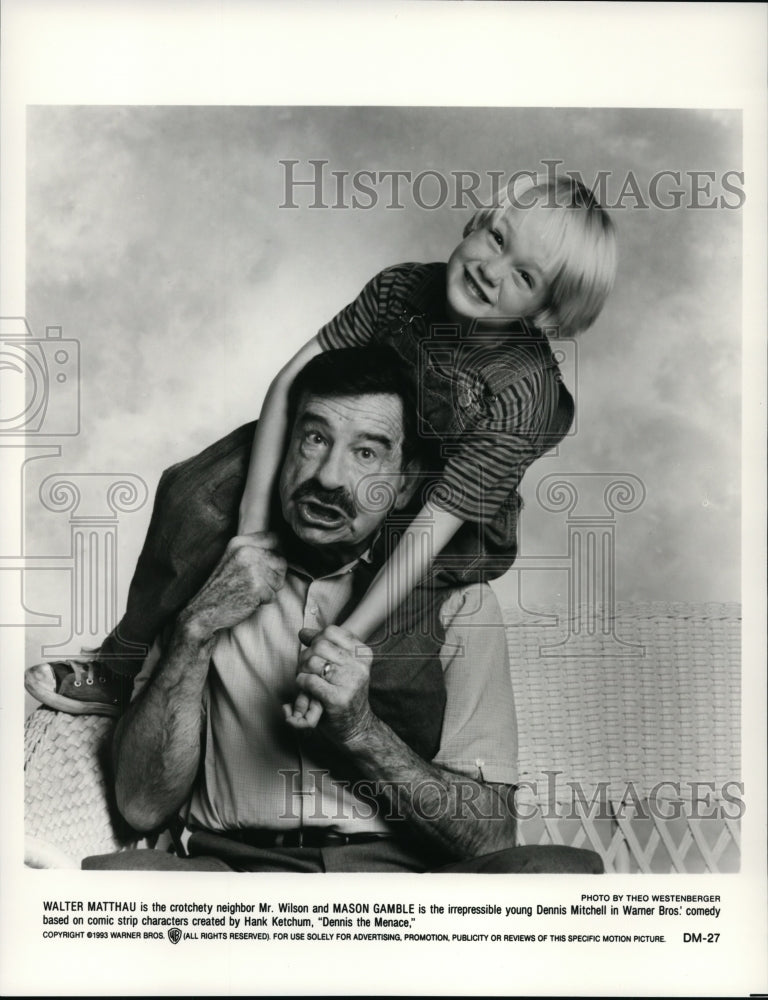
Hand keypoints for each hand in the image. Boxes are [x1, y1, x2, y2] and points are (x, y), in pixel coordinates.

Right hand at [182, 532, 285, 640]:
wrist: (204, 610)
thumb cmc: (222, 587)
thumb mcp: (233, 559)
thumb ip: (254, 550)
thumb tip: (282, 544)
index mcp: (240, 542)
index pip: (275, 538)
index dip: (275, 554)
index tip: (265, 566)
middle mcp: (247, 552)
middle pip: (280, 561)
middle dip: (273, 576)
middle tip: (254, 584)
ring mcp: (252, 568)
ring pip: (279, 580)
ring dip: (268, 590)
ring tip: (248, 592)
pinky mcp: (257, 586)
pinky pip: (273, 595)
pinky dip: (263, 602)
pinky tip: (247, 600)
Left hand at [283, 625, 374, 745]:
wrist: (357, 727)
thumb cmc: (344, 694)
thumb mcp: (341, 667)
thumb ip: (324, 647)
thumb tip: (303, 632)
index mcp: (362, 654)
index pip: (331, 632)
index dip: (316, 640)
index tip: (315, 653)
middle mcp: (359, 666)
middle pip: (319, 645)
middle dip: (306, 656)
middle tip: (306, 669)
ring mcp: (350, 682)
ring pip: (312, 662)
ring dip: (301, 671)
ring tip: (305, 680)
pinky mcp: (337, 699)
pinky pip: (309, 681)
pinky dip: (301, 683)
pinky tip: (305, 689)